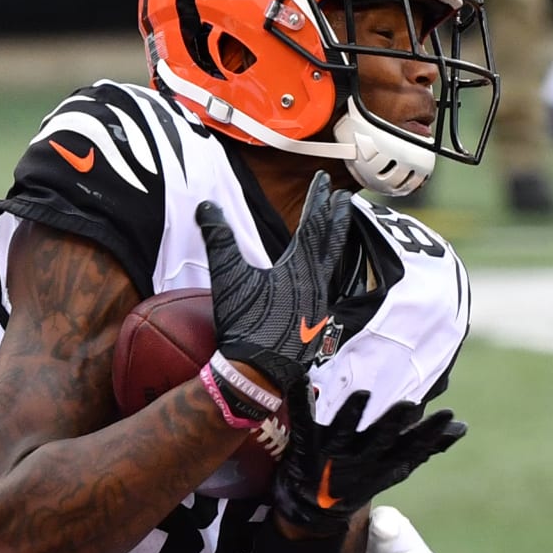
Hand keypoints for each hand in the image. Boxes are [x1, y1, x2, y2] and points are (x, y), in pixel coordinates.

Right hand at [198, 173, 353, 394]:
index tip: (325, 181)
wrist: (259, 372)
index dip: (318, 199)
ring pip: (335, 264)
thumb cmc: (246, 323)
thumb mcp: (229, 277)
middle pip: (332, 241)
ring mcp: (321, 303)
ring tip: (340, 230)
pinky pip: (331, 286)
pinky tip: (326, 276)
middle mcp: (318, 281)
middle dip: (337, 217)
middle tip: (345, 198)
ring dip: (337, 243)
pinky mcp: (317, 320)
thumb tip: (207, 206)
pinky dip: (332, 271)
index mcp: (301, 267)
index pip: (313, 223)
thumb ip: (219, 239)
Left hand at [273, 388, 465, 535]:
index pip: (411, 447)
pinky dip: (301, 402)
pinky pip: (302, 423)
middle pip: (380, 439)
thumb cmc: (360, 477)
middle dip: (393, 422)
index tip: (448, 415)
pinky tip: (302, 379)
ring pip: (344, 432)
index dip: (429, 433)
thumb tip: (460, 428)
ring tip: (363, 393)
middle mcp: (360, 458)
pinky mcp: (305, 448)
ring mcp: (332, 453)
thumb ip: (425, 446)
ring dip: (353, 414)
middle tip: (408, 405)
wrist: (314, 507)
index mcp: (383, 461)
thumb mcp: (395, 465)